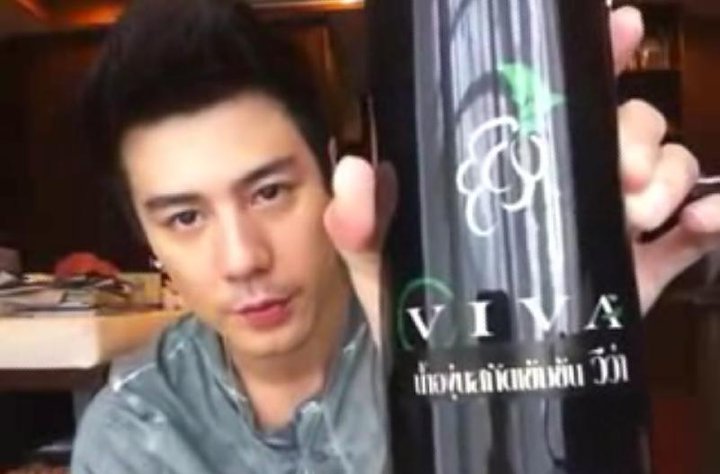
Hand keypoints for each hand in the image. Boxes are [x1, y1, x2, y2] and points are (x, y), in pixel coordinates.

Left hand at [324, 7, 719, 346]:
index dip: (598, 52)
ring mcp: (605, 222)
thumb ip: (357, 218)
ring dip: (664, 176)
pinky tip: (702, 223)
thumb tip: (355, 168)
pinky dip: (708, 218)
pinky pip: (690, 233)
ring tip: (634, 211)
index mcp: (514, 163)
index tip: (619, 27)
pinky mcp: (637, 268)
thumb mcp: (376, 255)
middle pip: (627, 123)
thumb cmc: (416, 297)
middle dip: (634, 132)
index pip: (562, 93)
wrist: (453, 368)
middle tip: (620, 171)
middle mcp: (566, 181)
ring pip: (664, 166)